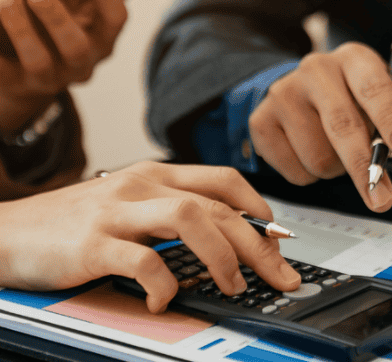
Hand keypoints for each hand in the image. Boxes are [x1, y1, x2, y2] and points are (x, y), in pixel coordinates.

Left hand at [0, 0, 136, 133]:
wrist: (29, 77)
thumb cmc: (60, 32)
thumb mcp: (83, 14)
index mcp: (102, 41)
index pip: (116, 21)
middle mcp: (80, 64)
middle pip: (77, 47)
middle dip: (59, 20)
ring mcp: (49, 77)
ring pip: (39, 62)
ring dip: (23, 31)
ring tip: (8, 1)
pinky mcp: (16, 83)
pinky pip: (1, 69)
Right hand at [0, 161, 300, 313]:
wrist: (5, 232)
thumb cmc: (71, 224)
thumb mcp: (128, 205)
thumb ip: (171, 212)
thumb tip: (224, 235)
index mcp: (155, 175)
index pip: (222, 181)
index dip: (258, 206)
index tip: (279, 236)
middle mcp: (141, 185)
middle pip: (218, 206)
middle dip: (258, 244)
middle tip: (280, 276)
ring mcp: (117, 212)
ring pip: (190, 217)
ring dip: (222, 255)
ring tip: (234, 285)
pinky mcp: (93, 243)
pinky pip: (142, 261)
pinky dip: (163, 284)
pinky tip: (164, 301)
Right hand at [248, 42, 391, 212]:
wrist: (304, 96)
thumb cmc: (361, 98)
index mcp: (354, 59)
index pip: (375, 88)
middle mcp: (315, 70)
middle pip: (343, 128)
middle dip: (365, 169)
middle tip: (382, 197)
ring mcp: (283, 95)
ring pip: (319, 157)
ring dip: (336, 170)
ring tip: (339, 152)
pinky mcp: (261, 122)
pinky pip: (294, 170)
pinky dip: (309, 174)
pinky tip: (312, 153)